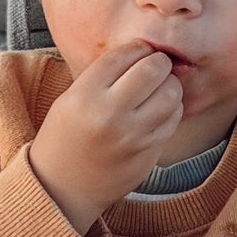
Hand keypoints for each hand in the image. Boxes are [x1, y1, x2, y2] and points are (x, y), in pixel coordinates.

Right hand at [30, 44, 182, 233]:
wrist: (62, 189)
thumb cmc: (65, 138)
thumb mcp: (70, 99)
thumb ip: (102, 76)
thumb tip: (142, 52)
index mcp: (85, 96)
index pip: (123, 55)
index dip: (137, 47)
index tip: (140, 49)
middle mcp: (110, 114)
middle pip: (153, 69)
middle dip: (159, 61)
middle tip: (155, 64)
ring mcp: (133, 136)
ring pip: (171, 93)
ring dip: (170, 84)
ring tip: (160, 86)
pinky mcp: (149, 152)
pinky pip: (174, 119)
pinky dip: (173, 108)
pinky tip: (161, 108)